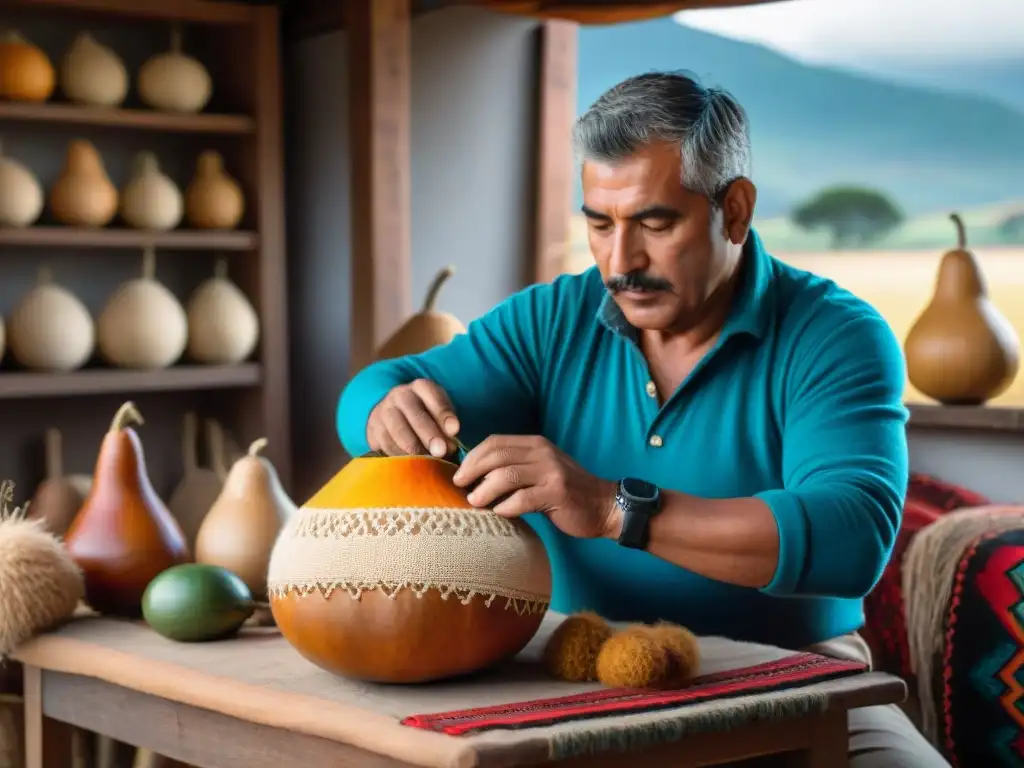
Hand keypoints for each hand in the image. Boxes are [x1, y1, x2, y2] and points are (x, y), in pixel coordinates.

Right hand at [367, 379, 459, 456]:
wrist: (392, 414)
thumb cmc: (425, 414)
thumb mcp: (439, 412)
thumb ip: (446, 425)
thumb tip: (450, 445)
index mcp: (421, 387)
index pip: (433, 397)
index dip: (444, 414)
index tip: (455, 430)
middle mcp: (400, 395)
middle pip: (415, 416)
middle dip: (430, 435)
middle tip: (442, 451)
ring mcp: (384, 411)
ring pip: (400, 433)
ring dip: (416, 450)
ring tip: (430, 462)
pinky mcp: (373, 429)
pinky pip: (388, 446)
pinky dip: (402, 457)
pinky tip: (414, 463)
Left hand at [452, 435, 619, 539]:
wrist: (604, 505)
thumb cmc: (566, 492)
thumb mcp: (541, 470)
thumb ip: (515, 467)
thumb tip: (475, 477)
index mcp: (536, 444)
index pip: (495, 442)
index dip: (473, 456)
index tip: (459, 472)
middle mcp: (543, 453)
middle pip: (497, 456)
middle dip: (473, 471)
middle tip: (460, 486)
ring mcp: (551, 472)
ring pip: (506, 476)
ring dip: (485, 491)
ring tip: (475, 502)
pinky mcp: (558, 493)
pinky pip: (522, 499)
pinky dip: (506, 507)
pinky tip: (500, 514)